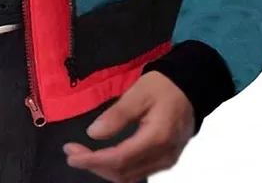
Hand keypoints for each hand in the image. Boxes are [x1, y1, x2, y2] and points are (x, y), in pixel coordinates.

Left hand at [63, 71, 194, 181]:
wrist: (190, 88)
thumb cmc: (163, 86)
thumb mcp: (139, 93)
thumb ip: (117, 114)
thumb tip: (93, 134)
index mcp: (156, 138)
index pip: (119, 159)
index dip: (93, 160)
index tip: (71, 154)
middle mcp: (162, 156)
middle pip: (123, 172)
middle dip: (93, 165)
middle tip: (71, 152)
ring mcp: (165, 161)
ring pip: (129, 176)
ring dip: (103, 168)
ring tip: (82, 154)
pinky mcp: (165, 159)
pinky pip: (137, 171)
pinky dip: (117, 167)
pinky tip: (103, 157)